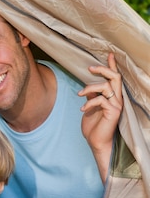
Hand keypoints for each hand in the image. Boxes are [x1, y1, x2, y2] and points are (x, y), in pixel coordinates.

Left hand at [78, 52, 122, 180]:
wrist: (97, 143)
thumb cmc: (94, 127)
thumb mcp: (90, 108)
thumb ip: (91, 97)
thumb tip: (87, 90)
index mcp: (112, 97)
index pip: (114, 78)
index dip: (111, 66)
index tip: (109, 55)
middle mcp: (117, 99)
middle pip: (114, 77)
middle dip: (102, 69)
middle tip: (90, 69)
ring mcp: (116, 105)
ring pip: (105, 86)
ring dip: (89, 88)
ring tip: (80, 94)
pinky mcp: (113, 111)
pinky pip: (100, 100)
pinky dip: (89, 102)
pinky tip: (83, 109)